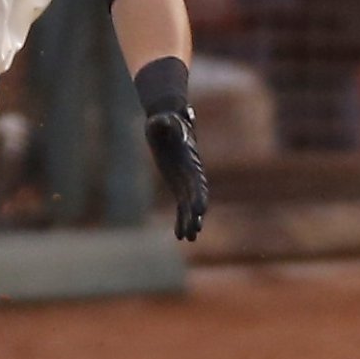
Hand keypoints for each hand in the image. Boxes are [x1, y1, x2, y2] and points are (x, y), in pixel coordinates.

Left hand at [146, 107, 207, 241]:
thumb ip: (163, 123)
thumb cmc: (163, 120)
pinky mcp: (177, 184)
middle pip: (195, 197)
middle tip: (195, 231)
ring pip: (189, 205)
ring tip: (189, 238)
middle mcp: (191, 173)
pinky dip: (181, 219)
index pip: (197, 182)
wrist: (166, 120)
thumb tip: (160, 121)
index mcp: (190, 160)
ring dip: (190, 221)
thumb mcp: (161, 120)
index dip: (198, 196)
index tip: (199, 211)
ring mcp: (185, 180)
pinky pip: (181, 205)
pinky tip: (179, 235)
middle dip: (195, 214)